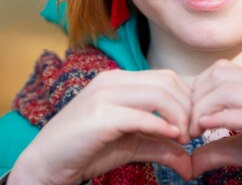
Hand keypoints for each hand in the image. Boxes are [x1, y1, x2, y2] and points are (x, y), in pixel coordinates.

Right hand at [9, 69, 193, 184]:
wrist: (46, 162)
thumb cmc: (87, 150)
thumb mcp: (131, 145)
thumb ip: (161, 146)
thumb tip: (191, 164)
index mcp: (119, 80)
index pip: (167, 77)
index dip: (189, 100)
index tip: (195, 126)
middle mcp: (112, 80)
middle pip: (168, 81)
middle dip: (188, 108)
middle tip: (192, 134)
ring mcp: (104, 95)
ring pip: (159, 94)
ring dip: (179, 117)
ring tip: (183, 139)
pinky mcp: (99, 116)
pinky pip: (140, 116)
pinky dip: (161, 126)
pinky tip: (172, 138)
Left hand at [188, 60, 241, 184]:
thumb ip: (218, 148)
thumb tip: (189, 160)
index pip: (220, 71)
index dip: (197, 90)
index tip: (189, 116)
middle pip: (218, 76)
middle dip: (195, 99)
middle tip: (189, 126)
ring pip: (225, 91)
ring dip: (201, 111)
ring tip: (196, 133)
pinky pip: (240, 113)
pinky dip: (217, 119)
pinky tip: (206, 130)